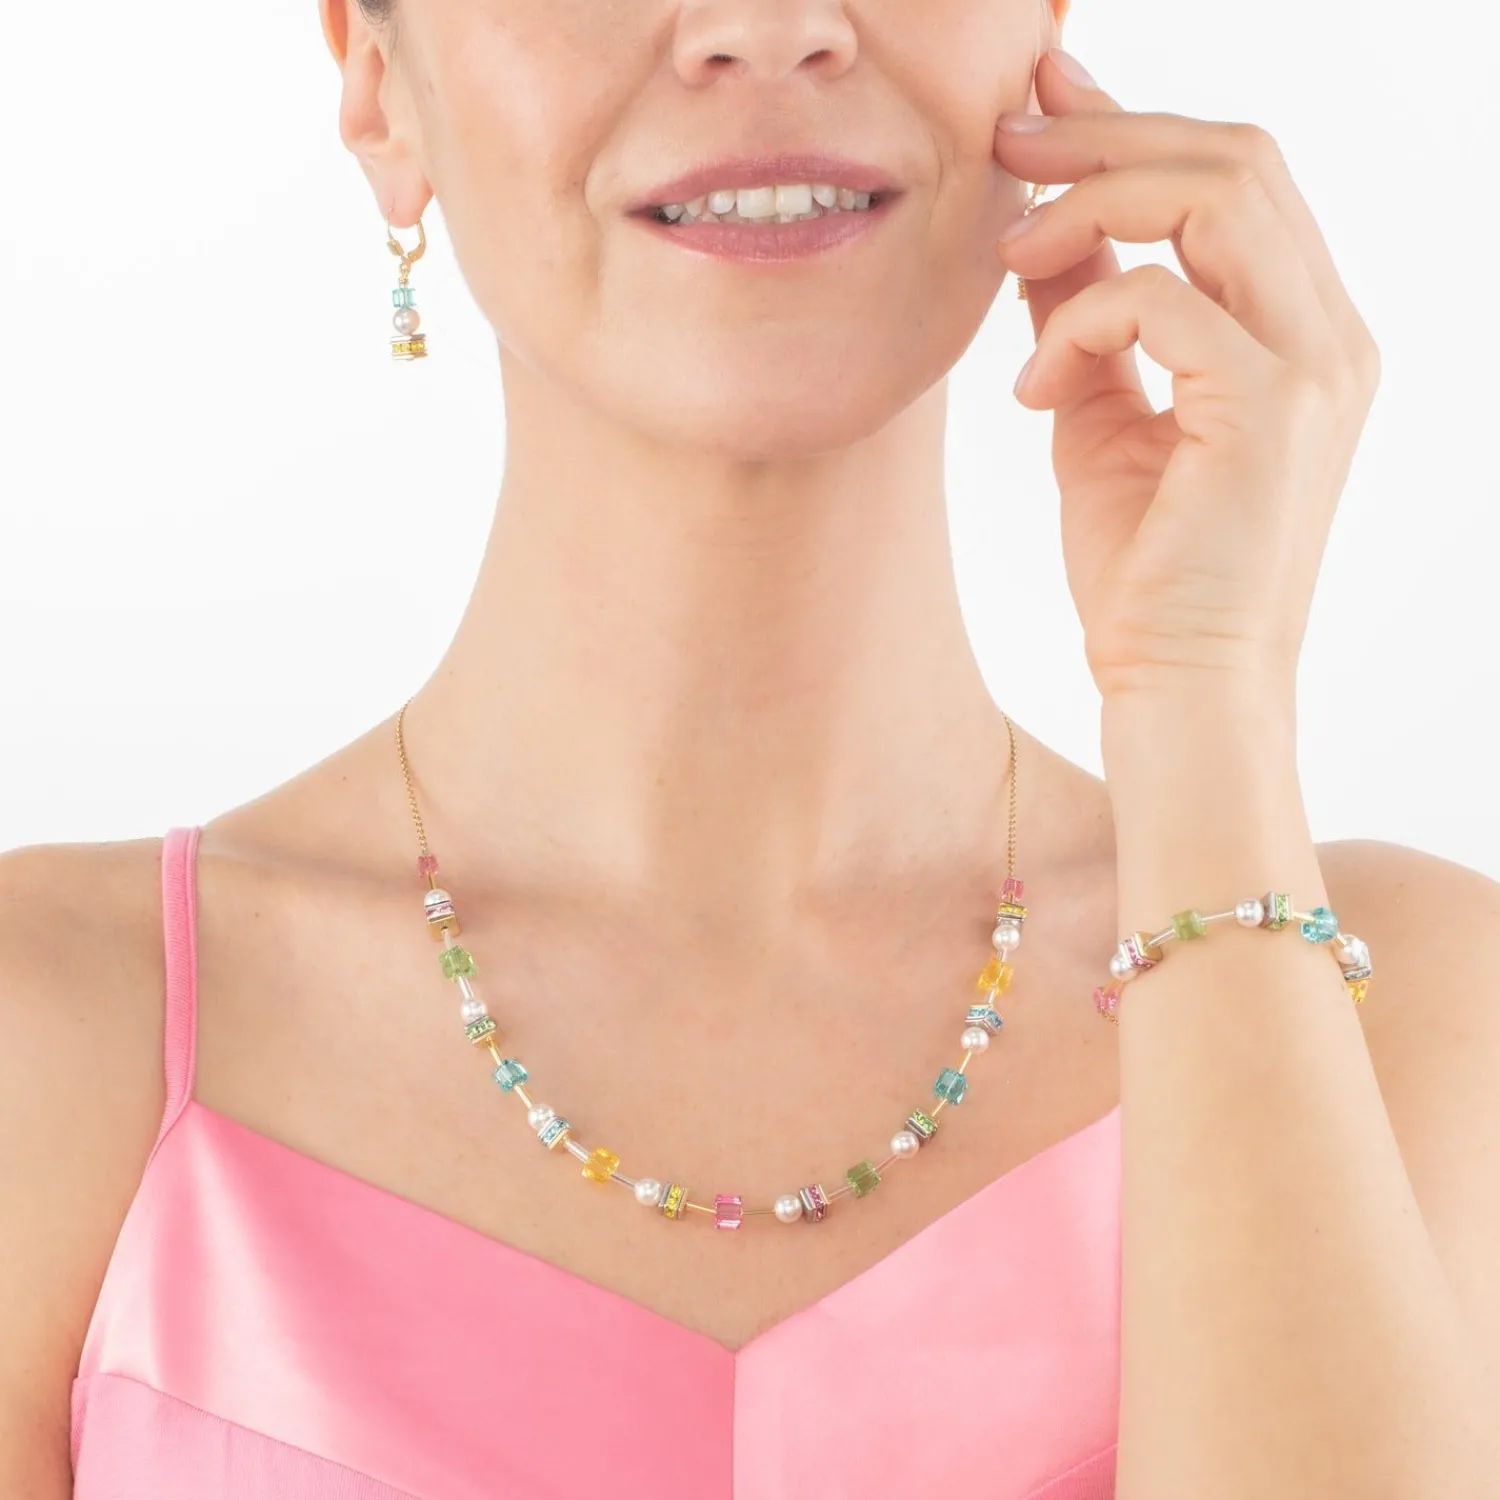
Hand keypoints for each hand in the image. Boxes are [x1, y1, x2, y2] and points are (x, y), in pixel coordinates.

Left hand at [992, 49, 1380, 703]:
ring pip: (1215, 195)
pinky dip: (1076, 325)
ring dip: (1090, 203)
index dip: (1135, 123)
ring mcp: (1313, 366)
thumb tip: (1041, 228)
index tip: (1043, 97)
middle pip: (1235, 157)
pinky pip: (1160, 301)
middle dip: (1109, 131)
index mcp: (1300, 331)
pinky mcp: (1270, 410)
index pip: (1233, 179)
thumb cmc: (1143, 569)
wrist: (1177, 686)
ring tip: (1008, 255)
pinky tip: (1033, 391)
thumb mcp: (1102, 414)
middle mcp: (1328, 333)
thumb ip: (1087, 316)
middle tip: (1008, 135)